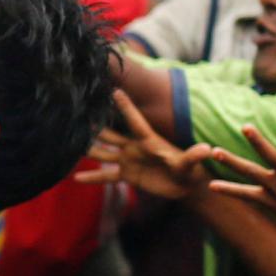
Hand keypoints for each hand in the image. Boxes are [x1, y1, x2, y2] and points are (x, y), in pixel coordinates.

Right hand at [78, 88, 219, 200]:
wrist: (184, 185)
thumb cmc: (188, 171)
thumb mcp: (189, 164)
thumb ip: (193, 156)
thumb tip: (207, 149)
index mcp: (148, 140)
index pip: (135, 121)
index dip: (125, 106)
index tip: (115, 89)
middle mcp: (134, 147)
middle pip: (111, 134)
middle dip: (96, 125)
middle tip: (78, 114)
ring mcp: (128, 160)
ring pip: (103, 153)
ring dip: (88, 149)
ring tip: (68, 144)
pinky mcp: (126, 175)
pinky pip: (106, 176)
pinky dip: (92, 178)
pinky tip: (74, 178)